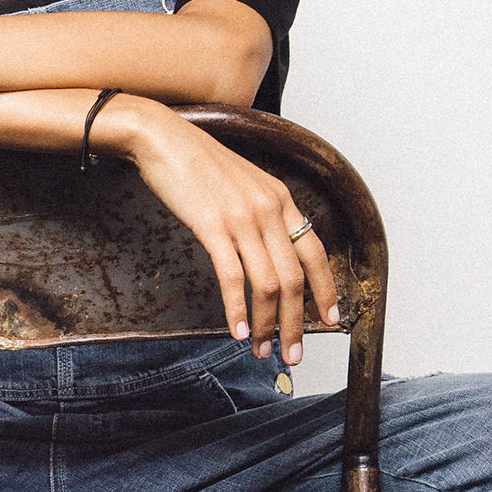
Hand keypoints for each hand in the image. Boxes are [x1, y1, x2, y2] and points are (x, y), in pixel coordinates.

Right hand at [110, 99, 341, 360]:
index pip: (315, 252)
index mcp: (281, 199)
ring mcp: (242, 218)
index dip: (325, 290)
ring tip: (261, 349)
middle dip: (296, 323)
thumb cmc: (198, 163)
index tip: (328, 320)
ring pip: (268, 284)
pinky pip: (232, 277)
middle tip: (293, 352)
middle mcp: (269, 209)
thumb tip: (270, 250)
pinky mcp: (213, 227)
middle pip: (295, 278)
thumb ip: (263, 213)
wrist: (163, 139)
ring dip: (266, 324)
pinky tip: (235, 331)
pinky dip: (237, 309)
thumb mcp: (244, 184)